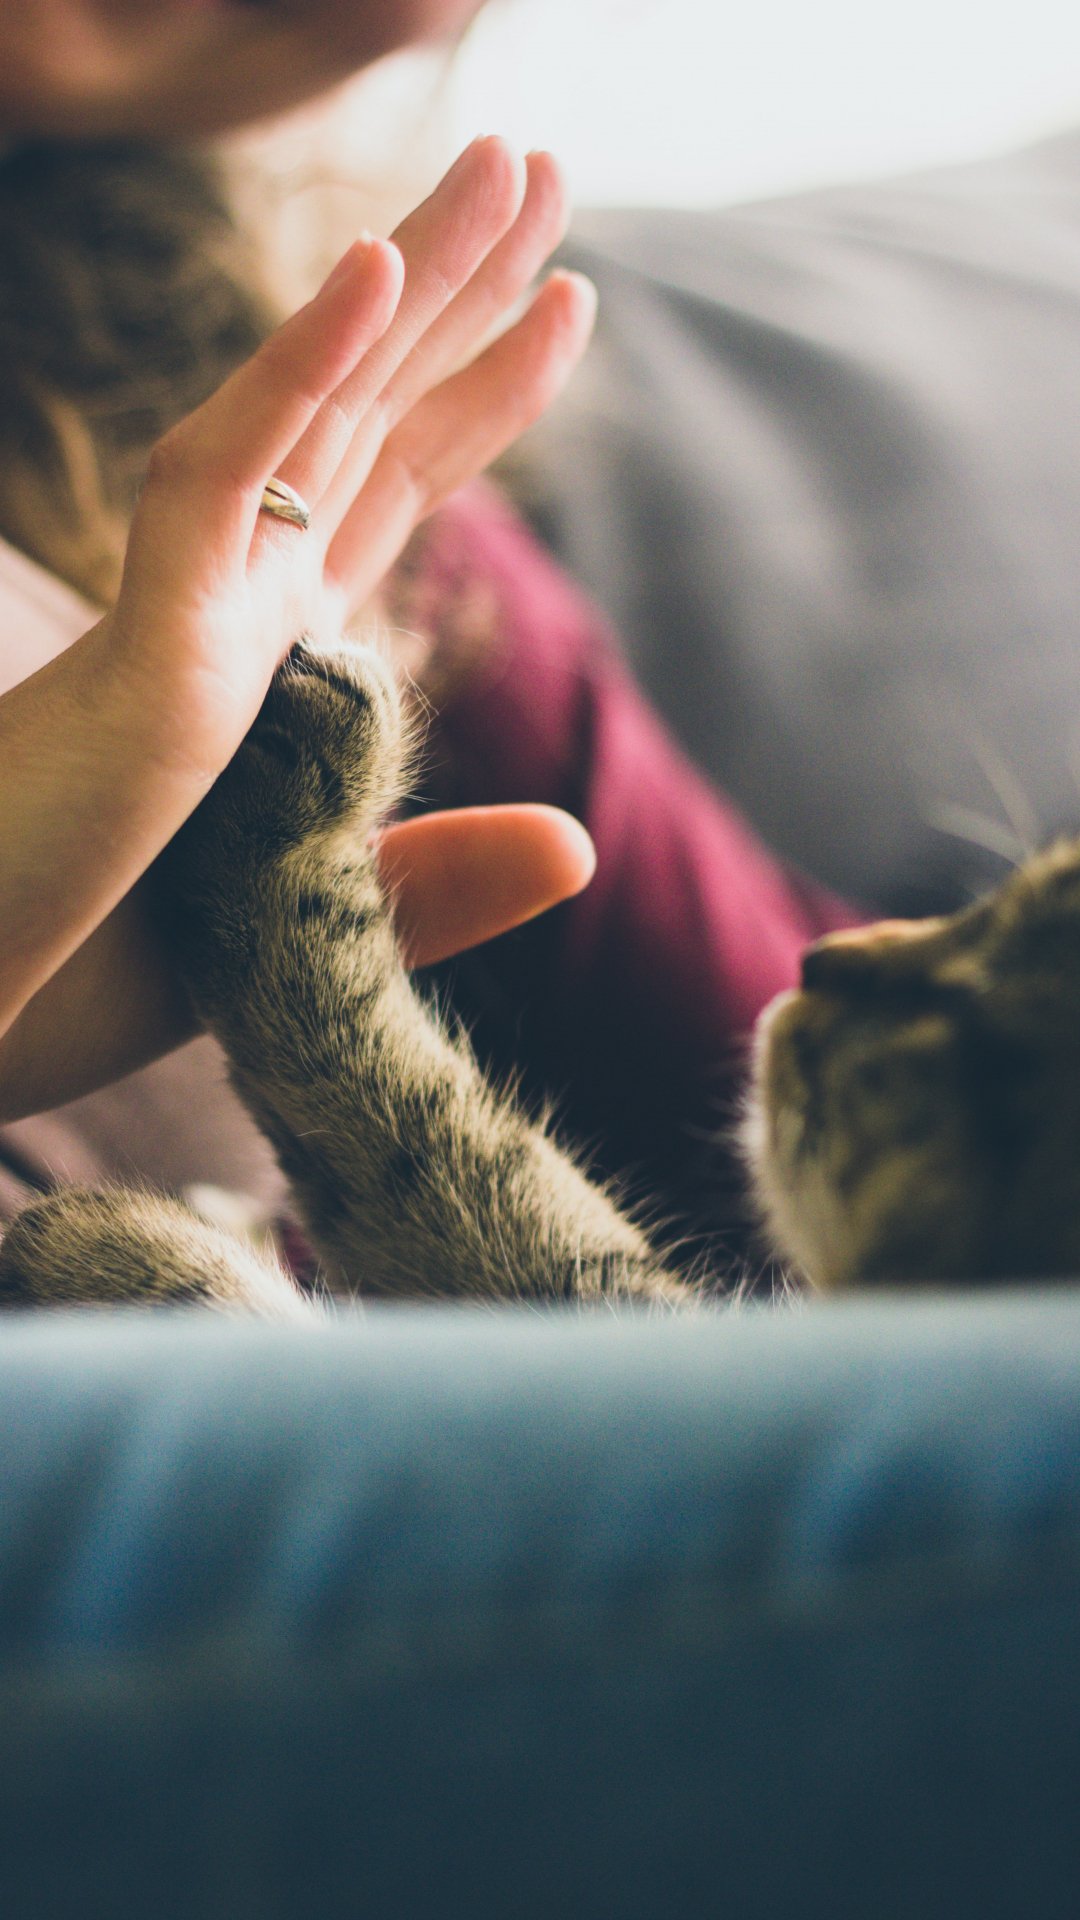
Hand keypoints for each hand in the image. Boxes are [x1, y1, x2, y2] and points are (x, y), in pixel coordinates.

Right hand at [0, 138, 595, 1062]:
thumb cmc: (91, 972)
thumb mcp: (309, 930)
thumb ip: (437, 881)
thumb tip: (579, 844)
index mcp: (274, 660)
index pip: (393, 490)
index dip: (478, 390)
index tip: (564, 301)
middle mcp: (237, 609)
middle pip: (370, 415)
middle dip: (462, 289)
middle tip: (540, 164)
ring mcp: (188, 613)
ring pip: (317, 408)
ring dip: (413, 276)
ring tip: (509, 163)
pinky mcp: (146, 648)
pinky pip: (223, 480)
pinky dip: (297, 370)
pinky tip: (377, 268)